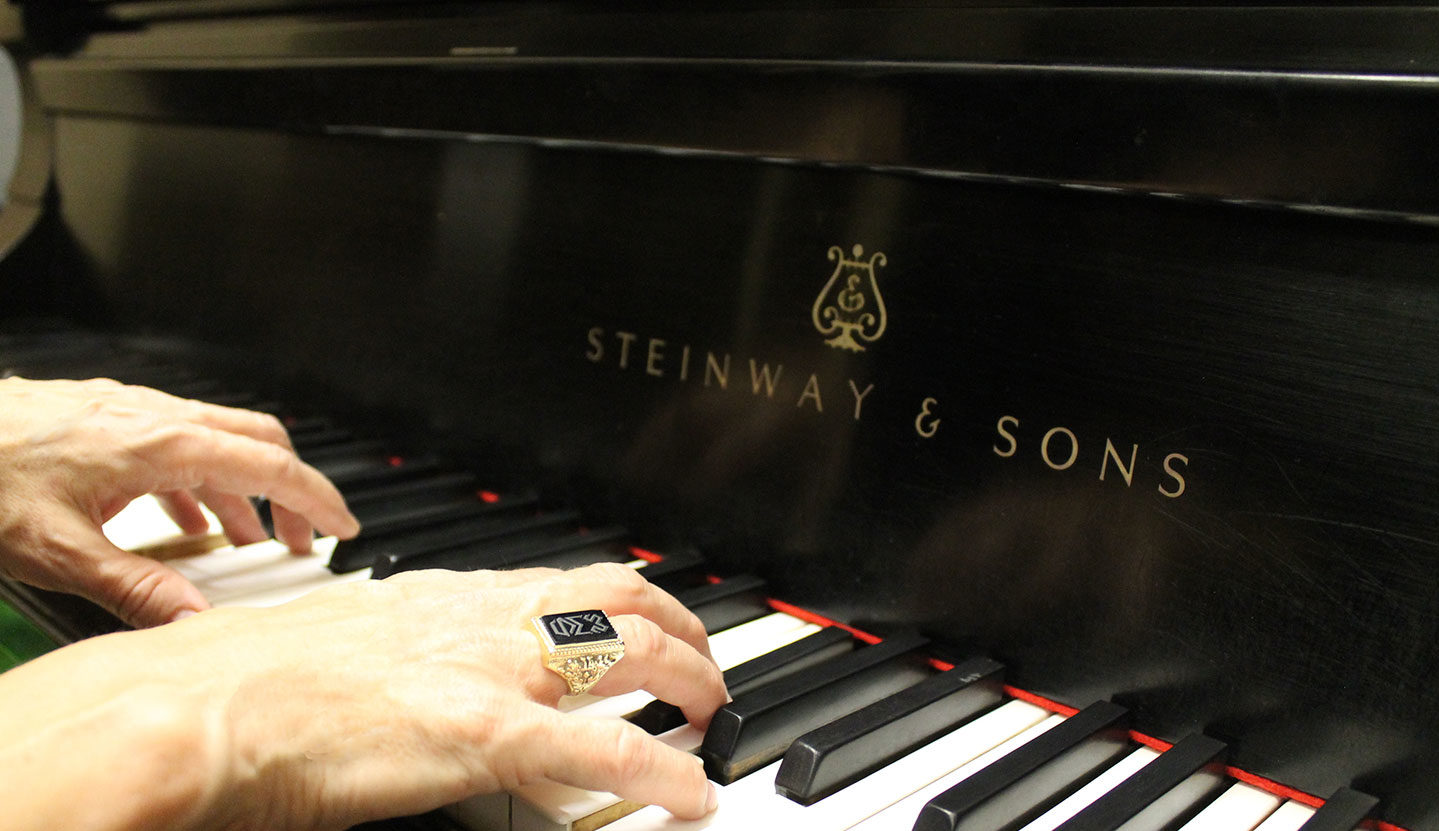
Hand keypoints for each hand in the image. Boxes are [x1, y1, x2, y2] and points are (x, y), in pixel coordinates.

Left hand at [0, 376, 360, 626]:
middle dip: (292, 488)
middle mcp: (154, 416)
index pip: (269, 466)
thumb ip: (137, 588)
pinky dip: (200, 474)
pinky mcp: (105, 412)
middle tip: (303, 535)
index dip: (317, 499)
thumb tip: (194, 623)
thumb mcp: (58, 553)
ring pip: (217, 437)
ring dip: (243, 485)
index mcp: (160, 445)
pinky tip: (180, 510)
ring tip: (245, 536)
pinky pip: (178, 436)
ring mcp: (129, 408)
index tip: (344, 527)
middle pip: (258, 439)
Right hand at [0, 562, 726, 830]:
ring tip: (712, 716)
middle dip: (681, 629)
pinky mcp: (486, 731)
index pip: (569, 579)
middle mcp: (486, 617)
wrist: (214, 703)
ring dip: (689, 681)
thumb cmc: (262, 679)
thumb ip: (416, 643)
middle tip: (704, 666)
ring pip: (629, 652)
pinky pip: (603, 747)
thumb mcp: (359, 641)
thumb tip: (438, 664)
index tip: (656, 620)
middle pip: (619, 599)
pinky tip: (691, 794)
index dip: (631, 598)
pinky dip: (660, 770)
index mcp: (454, 597)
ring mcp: (494, 670)